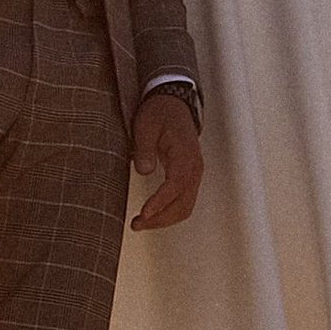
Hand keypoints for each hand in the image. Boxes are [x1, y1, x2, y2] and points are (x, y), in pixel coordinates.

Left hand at [128, 91, 202, 229]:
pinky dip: (169, 213)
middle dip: (160, 218)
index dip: (160, 201)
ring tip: (140, 224)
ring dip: (164, 219)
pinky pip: (183, 202)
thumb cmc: (160, 113)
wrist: (173, 105)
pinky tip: (152, 216)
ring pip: (185, 207)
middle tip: (136, 224)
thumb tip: (144, 170)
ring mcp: (193, 174)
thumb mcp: (146, 125)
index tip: (144, 213)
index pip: (176, 184)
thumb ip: (144, 148)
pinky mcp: (188, 178)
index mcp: (185, 154)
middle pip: (183, 203)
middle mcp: (194, 168)